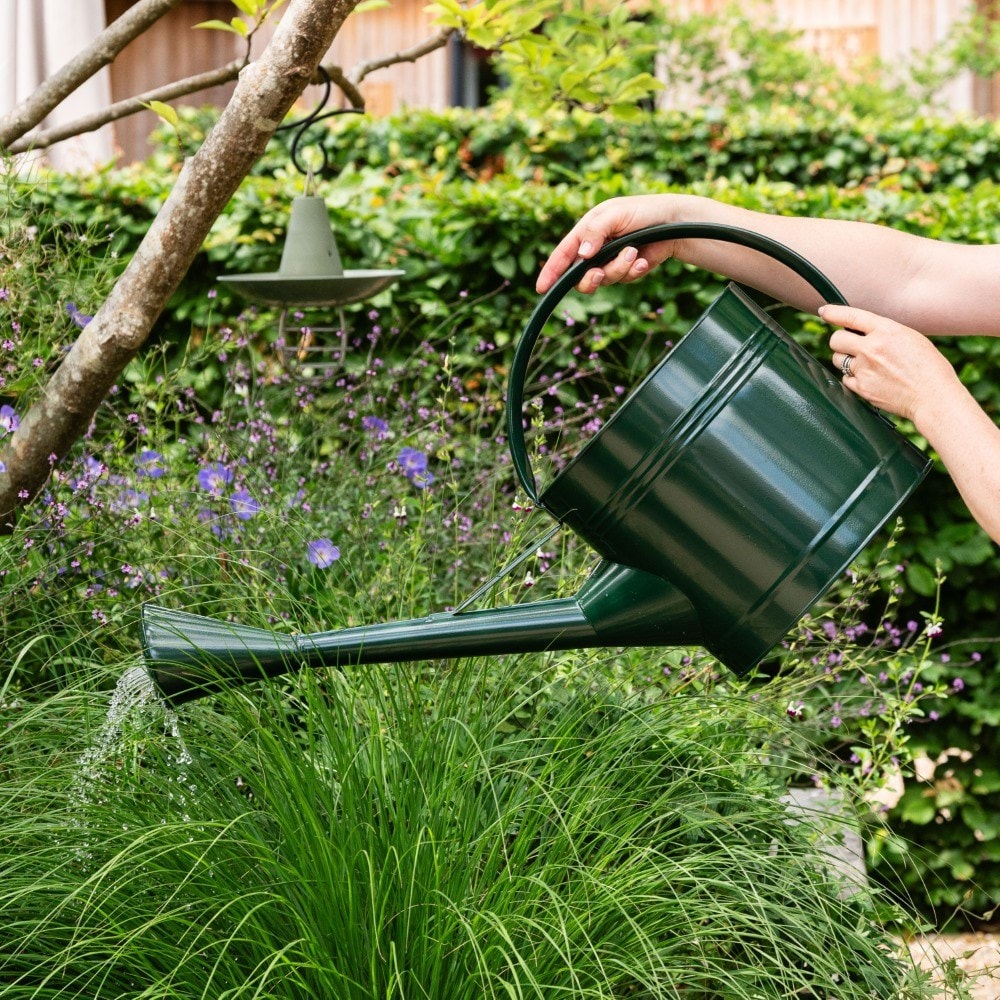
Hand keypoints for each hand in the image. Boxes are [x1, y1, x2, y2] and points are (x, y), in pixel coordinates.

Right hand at [536, 196, 677, 294]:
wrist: (674, 223)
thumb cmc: (643, 211)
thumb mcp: (615, 214)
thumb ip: (596, 231)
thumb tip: (582, 253)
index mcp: (587, 232)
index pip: (563, 254)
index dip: (551, 271)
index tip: (542, 288)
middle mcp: (596, 248)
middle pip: (580, 276)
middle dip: (590, 279)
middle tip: (600, 273)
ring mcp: (611, 261)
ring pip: (604, 280)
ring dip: (619, 268)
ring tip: (634, 252)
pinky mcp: (627, 270)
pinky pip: (624, 279)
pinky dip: (634, 271)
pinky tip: (645, 259)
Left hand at [821, 304, 959, 424]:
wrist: (933, 396)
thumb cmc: (929, 367)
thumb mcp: (911, 338)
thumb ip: (885, 333)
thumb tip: (863, 332)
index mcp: (886, 331)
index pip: (851, 316)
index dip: (833, 313)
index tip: (825, 312)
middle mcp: (871, 348)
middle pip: (836, 340)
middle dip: (840, 341)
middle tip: (849, 345)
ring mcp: (864, 369)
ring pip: (838, 360)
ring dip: (845, 360)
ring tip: (865, 364)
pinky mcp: (861, 388)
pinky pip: (845, 378)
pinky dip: (853, 378)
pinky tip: (869, 379)